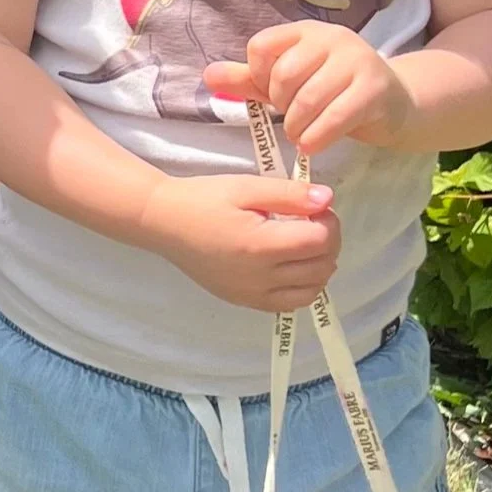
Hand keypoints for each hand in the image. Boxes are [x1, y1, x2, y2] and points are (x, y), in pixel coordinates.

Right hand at [137, 172, 340, 311]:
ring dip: (320, 266)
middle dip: (328, 241)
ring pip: (311, 290)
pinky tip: (293, 267)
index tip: (316, 206)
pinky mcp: (244, 301)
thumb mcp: (245, 187)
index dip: (329, 221)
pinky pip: (289, 304)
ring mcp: (253, 294)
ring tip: (305, 243)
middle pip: (321, 266)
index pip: (320, 241)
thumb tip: (328, 199)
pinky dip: (303, 287)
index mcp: (261, 245)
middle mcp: (260, 277)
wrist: (162, 222)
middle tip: (312, 220)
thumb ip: (289, 194)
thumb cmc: (202, 199)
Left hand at [206, 23, 413, 153]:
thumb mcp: (288, 83)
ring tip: (299, 135)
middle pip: (283, 75)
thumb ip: (250, 79)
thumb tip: (209, 76)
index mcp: (304, 31)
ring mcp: (357, 61)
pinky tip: (312, 144)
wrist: (395, 103)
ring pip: (307, 99)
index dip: (258, 77)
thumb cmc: (334, 92)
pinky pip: (334, 118)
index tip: (271, 94)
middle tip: (290, 117)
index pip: (261, 47)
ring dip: (296, 127)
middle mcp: (331, 38)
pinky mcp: (375, 89)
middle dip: (280, 105)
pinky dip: (316, 138)